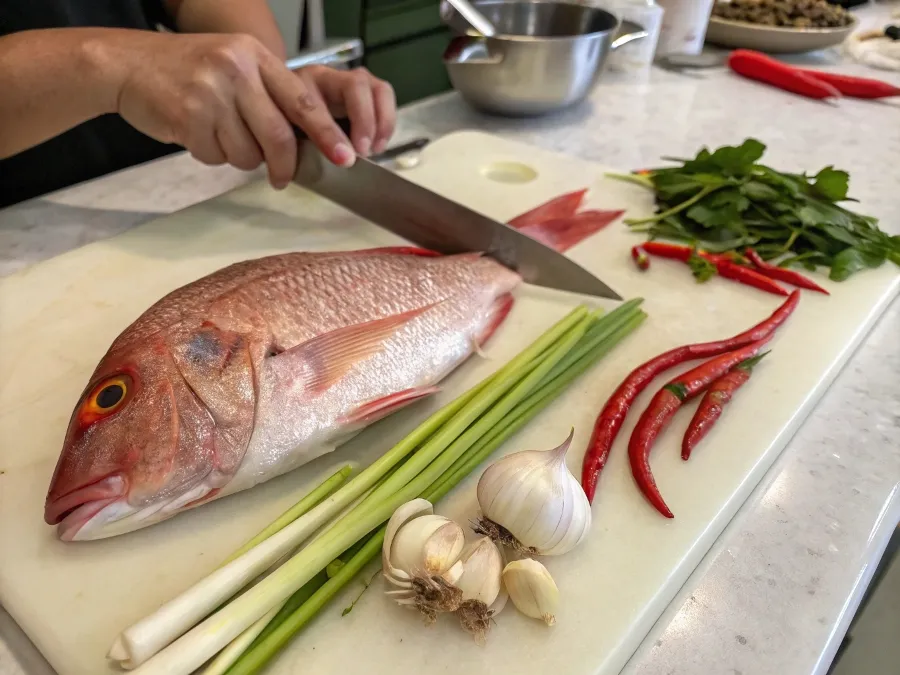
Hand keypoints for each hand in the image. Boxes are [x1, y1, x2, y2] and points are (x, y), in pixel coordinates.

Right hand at [111, 32, 396, 187]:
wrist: (127, 64)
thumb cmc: (188, 72)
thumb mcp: (234, 67)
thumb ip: (268, 97)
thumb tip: (307, 144)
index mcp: (255, 55)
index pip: (302, 101)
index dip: (326, 134)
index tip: (345, 158)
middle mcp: (236, 68)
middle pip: (278, 136)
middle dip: (284, 165)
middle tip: (281, 179)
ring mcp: (211, 91)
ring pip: (247, 153)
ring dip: (237, 157)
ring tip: (218, 135)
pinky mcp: (187, 115)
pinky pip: (216, 156)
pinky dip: (210, 154)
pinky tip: (195, 133)